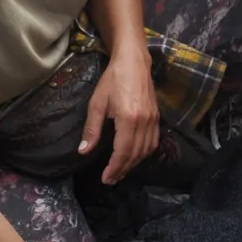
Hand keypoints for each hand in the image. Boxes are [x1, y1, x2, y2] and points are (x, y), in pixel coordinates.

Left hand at [80, 55, 160, 183]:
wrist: (133, 62)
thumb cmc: (113, 80)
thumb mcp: (97, 103)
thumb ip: (92, 129)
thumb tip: (83, 151)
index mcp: (128, 119)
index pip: (123, 151)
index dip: (114, 168)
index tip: (106, 178)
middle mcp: (144, 122)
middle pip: (135, 154)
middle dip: (123, 169)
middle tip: (111, 179)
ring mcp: (153, 120)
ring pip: (146, 151)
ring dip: (133, 164)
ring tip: (120, 171)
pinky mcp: (157, 117)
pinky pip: (153, 142)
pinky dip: (144, 154)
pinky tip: (135, 157)